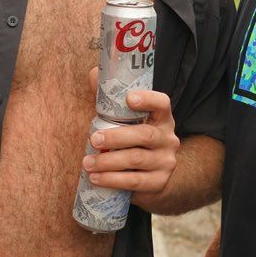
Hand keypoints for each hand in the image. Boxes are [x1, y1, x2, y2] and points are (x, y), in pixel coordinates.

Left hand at [81, 67, 178, 204]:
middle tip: (94, 139)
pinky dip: (113, 180)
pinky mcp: (158, 182)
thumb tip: (95, 74)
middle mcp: (168, 138)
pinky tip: (96, 178)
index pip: (162, 104)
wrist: (151, 178)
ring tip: (87, 162)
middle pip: (145, 135)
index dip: (148, 99)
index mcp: (161, 118)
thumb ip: (111, 99)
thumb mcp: (127, 121)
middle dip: (117, 137)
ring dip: (109, 161)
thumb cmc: (133, 141)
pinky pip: (135, 181)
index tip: (128, 98)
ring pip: (137, 160)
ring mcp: (166, 162)